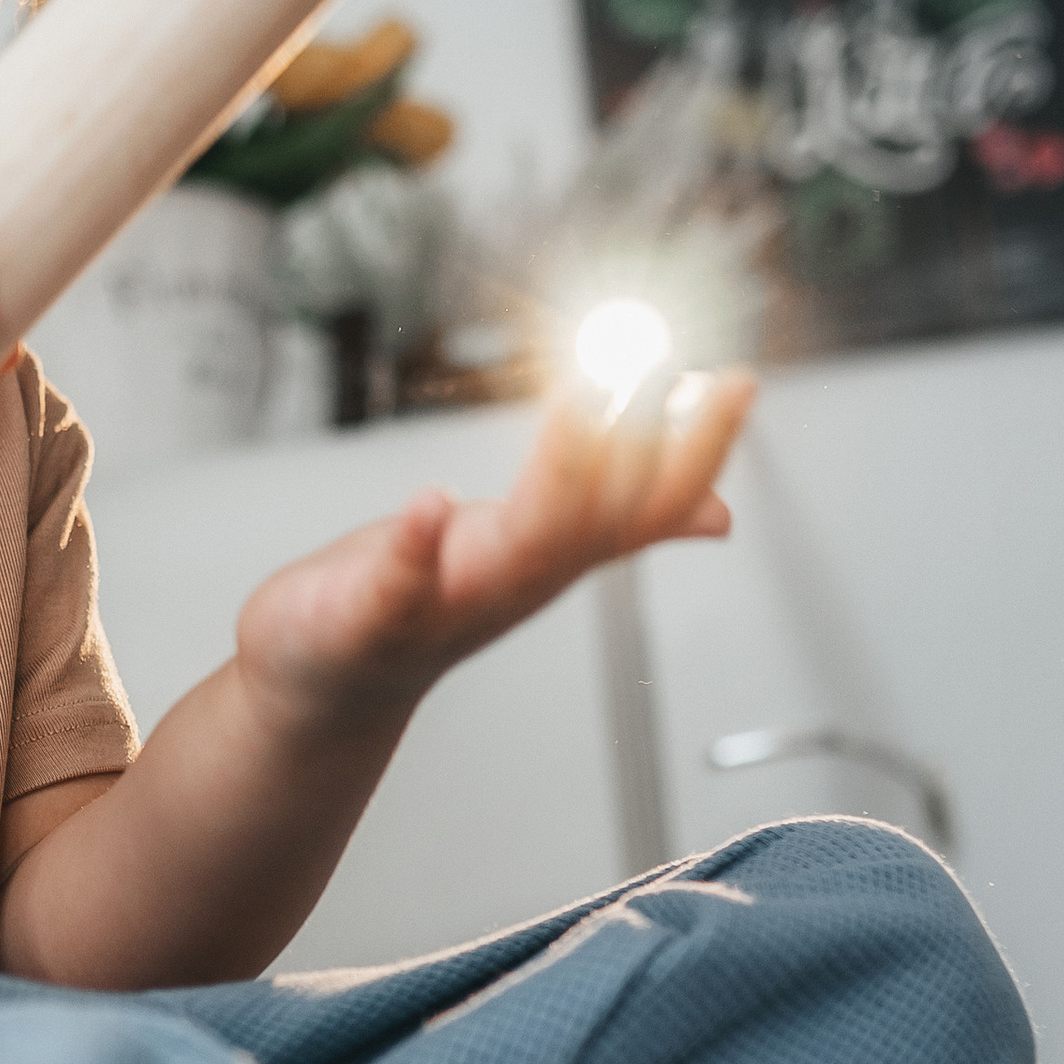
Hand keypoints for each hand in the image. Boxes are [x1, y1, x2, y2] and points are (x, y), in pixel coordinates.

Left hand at [234, 366, 758, 740]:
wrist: (324, 684)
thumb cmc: (423, 606)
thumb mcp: (535, 554)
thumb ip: (623, 527)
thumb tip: (718, 514)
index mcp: (550, 554)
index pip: (649, 503)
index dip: (701, 448)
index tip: (739, 383)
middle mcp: (514, 580)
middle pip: (597, 523)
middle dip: (641, 456)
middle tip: (672, 379)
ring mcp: (446, 603)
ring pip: (519, 552)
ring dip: (556, 484)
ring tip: (580, 408)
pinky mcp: (371, 618)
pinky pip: (402, 589)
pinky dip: (420, 548)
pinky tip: (431, 500)